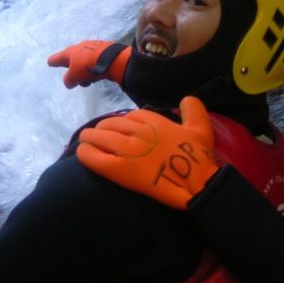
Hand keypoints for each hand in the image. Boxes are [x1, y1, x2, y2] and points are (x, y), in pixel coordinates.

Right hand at [47, 40, 130, 88]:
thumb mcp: (74, 77)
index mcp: (70, 52)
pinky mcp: (105, 51)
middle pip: (73, 59)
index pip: (58, 58)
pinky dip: (94, 70)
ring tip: (89, 81)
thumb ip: (68, 80)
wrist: (112, 58)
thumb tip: (69, 82)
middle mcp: (80, 48)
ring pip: (85, 62)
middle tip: (75, 79)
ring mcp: (93, 48)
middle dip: (73, 70)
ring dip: (85, 73)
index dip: (54, 61)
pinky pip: (95, 63)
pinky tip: (98, 77)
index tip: (49, 62)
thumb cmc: (88, 66)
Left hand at [77, 96, 219, 208]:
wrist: (196, 183)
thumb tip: (186, 99)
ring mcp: (125, 149)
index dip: (122, 123)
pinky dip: (85, 153)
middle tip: (98, 136)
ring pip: (98, 136)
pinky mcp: (117, 169)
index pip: (129, 116)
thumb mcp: (201, 127)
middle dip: (102, 129)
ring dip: (89, 138)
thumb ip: (193, 109)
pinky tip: (82, 152)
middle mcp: (137, 131)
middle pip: (110, 124)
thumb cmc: (199, 158)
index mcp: (153, 120)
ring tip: (86, 142)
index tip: (121, 130)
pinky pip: (93, 157)